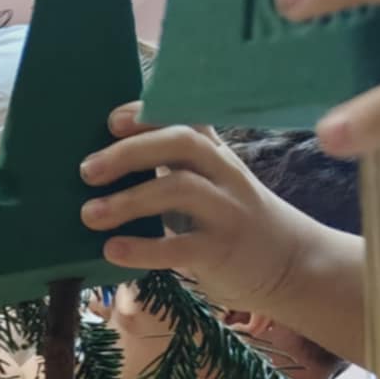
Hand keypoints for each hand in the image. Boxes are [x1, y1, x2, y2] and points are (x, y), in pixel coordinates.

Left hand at [81, 107, 317, 309]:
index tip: (111, 121)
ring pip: (179, 189)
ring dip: (128, 200)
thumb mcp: (215, 183)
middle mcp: (224, 174)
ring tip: (89, 214)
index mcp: (216, 154)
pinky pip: (180, 246)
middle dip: (130, 152)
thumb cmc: (234, 221)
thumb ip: (178, 166)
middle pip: (181, 144)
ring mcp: (226, 210)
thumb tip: (110, 160)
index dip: (149, 114)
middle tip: (87, 170)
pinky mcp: (222, 250)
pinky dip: (142, 248)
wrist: (292, 264)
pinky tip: (113, 250)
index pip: (186, 118)